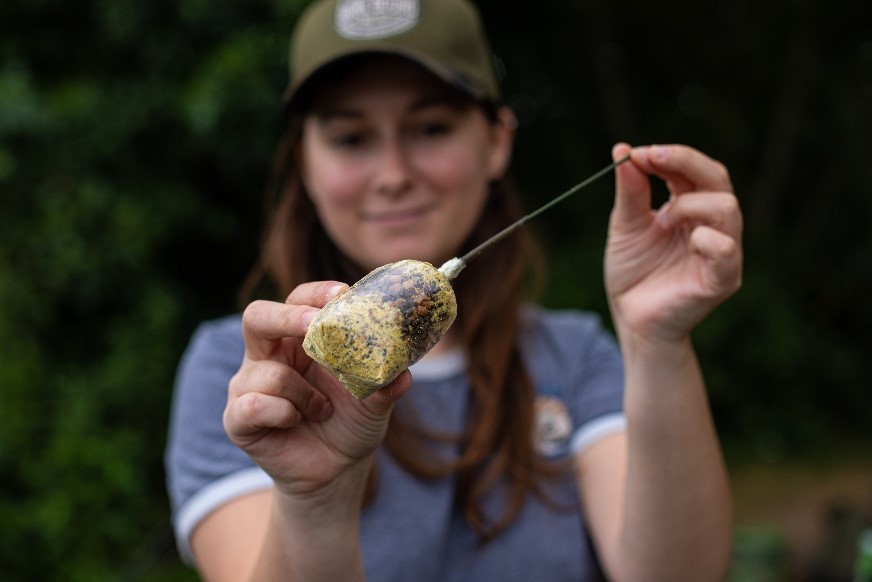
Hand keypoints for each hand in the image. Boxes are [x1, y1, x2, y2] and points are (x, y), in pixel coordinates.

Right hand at [223, 281, 412, 497]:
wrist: (336, 471)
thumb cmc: (351, 423)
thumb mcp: (375, 402)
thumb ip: (386, 384)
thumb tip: (403, 374)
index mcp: (299, 338)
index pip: (298, 300)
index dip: (315, 294)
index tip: (341, 294)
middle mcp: (269, 354)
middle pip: (257, 316)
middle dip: (286, 317)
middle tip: (313, 324)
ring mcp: (248, 384)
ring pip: (268, 372)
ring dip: (304, 393)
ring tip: (323, 409)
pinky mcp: (237, 418)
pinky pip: (253, 405)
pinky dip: (283, 413)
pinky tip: (297, 421)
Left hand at [605, 143, 742, 341]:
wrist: (631, 319)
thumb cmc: (633, 273)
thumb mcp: (625, 227)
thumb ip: (630, 192)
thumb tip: (622, 149)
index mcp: (690, 207)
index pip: (694, 169)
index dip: (670, 155)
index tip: (638, 153)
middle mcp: (712, 225)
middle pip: (718, 178)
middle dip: (684, 162)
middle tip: (650, 158)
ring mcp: (722, 251)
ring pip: (727, 208)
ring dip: (689, 204)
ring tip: (663, 220)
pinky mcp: (723, 279)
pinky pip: (726, 250)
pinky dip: (705, 238)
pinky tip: (686, 241)